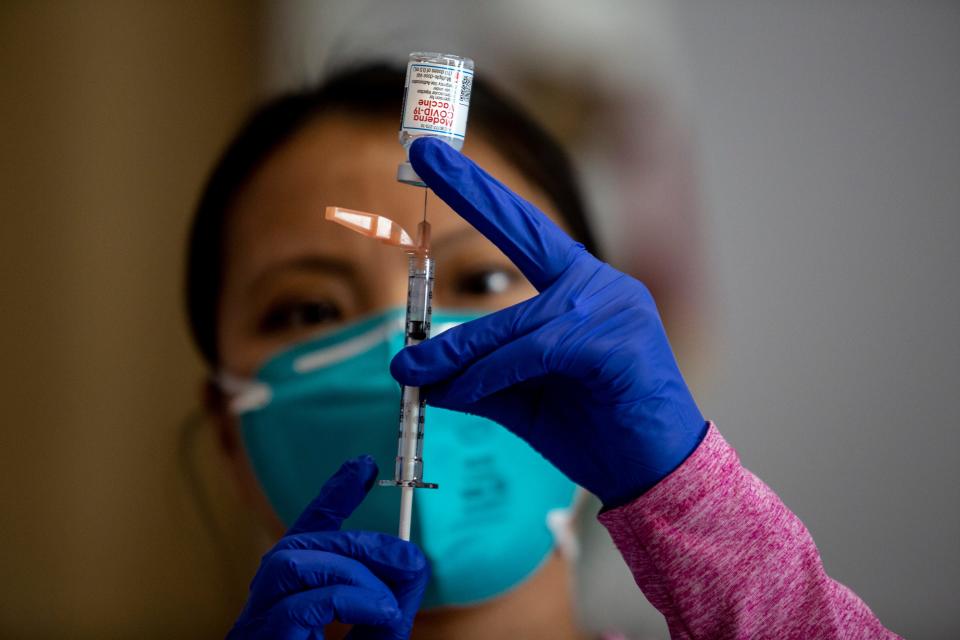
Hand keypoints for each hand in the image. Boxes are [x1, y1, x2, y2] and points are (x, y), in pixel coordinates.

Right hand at [228, 456, 428, 638]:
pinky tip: (379, 611)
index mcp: (285, 605)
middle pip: (299, 544)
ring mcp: (254, 628)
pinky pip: (297, 605)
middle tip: (409, 559)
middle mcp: (260, 611)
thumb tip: (412, 561)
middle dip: (360, 542)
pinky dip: (346, 599)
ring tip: (389, 602)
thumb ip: (389, 598)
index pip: (303, 539)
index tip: (364, 465)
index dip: (332, 496)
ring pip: (290, 563)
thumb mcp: (375, 633)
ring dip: (351, 572)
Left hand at [391, 138, 707, 507]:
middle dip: (474, 190)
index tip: (435, 157)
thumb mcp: (519, 397)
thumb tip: (416, 368)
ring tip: (413, 374)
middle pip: (526, 236)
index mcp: (579, 289)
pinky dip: (492, 373)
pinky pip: (537, 350)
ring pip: (518, 319)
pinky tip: (462, 392)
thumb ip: (476, 375)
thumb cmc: (592, 429)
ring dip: (460, 351)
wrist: (652, 476)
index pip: (524, 232)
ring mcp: (615, 308)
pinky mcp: (618, 342)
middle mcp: (599, 285)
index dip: (481, 194)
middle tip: (421, 152)